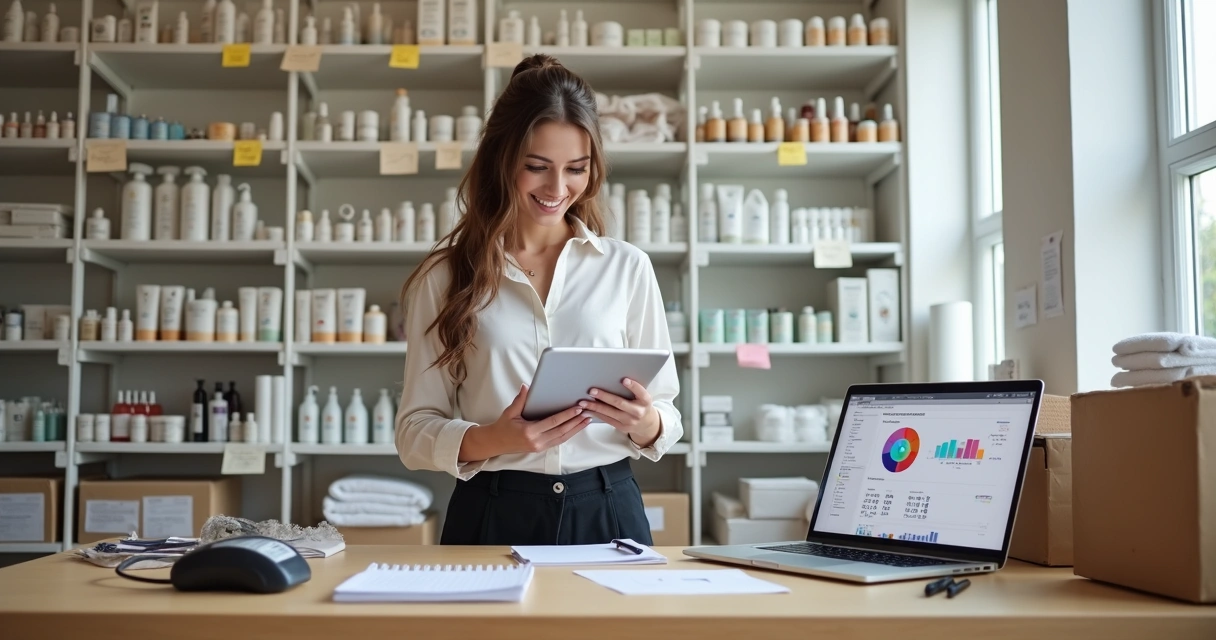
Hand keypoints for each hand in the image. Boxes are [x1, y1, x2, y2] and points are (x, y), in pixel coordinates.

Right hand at [459, 385, 590, 461]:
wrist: (496, 443)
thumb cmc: (503, 426)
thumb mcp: (510, 412)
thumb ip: (520, 400)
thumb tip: (526, 386)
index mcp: (529, 431)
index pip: (553, 422)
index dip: (567, 415)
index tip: (577, 408)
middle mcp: (536, 441)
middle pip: (561, 431)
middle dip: (576, 422)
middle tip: (587, 412)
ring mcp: (540, 447)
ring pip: (562, 438)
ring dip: (576, 429)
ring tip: (587, 420)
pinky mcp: (541, 448)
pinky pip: (558, 441)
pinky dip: (569, 434)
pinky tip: (576, 427)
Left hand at [578, 378, 660, 447]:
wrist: (646, 424)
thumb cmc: (641, 404)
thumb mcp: (642, 396)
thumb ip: (633, 389)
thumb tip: (613, 378)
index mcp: (645, 401)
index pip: (640, 392)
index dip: (633, 386)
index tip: (624, 380)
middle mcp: (638, 411)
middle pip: (619, 403)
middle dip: (604, 397)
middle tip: (592, 391)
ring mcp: (629, 421)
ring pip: (609, 413)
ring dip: (595, 406)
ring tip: (583, 402)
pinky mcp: (621, 427)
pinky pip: (606, 419)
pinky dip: (595, 414)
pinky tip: (586, 410)